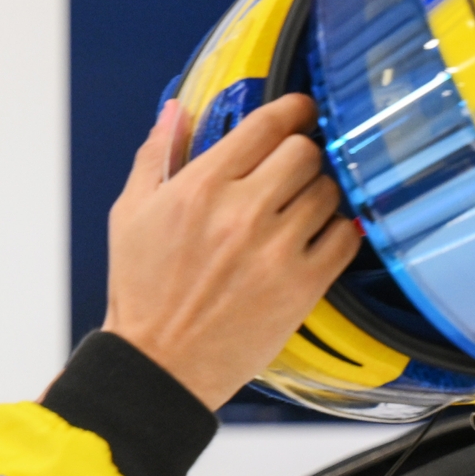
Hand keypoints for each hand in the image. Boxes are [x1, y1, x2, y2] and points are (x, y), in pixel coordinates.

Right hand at [103, 94, 358, 410]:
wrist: (159, 366)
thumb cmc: (142, 294)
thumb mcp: (130, 215)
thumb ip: (156, 157)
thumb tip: (176, 112)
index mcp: (200, 188)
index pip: (266, 125)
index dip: (292, 109)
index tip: (300, 110)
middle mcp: (241, 213)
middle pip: (305, 152)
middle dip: (301, 154)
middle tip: (293, 168)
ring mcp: (276, 250)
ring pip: (328, 191)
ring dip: (319, 193)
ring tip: (301, 208)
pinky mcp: (301, 286)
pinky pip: (345, 238)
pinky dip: (339, 232)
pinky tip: (318, 237)